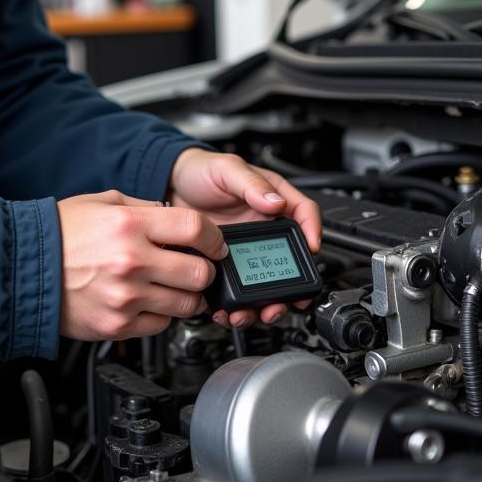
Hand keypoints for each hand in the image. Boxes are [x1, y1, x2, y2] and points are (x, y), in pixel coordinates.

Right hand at [56, 189, 227, 340]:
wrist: (25, 270)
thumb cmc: (61, 234)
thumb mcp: (104, 203)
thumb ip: (145, 209)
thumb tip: (174, 218)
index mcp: (131, 225)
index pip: (196, 229)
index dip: (214, 238)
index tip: (215, 244)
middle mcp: (132, 261)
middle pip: (199, 273)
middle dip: (204, 270)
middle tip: (196, 267)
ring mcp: (126, 297)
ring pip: (186, 305)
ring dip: (187, 296)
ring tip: (173, 286)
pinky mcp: (118, 326)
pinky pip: (160, 325)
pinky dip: (161, 315)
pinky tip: (149, 300)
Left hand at [167, 148, 321, 329]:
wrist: (168, 187)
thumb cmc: (200, 171)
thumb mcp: (227, 169)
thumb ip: (251, 183)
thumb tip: (276, 202)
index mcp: (272, 200)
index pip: (304, 214)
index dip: (313, 231)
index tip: (312, 248)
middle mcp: (264, 228)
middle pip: (289, 262)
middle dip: (290, 287)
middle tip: (285, 300)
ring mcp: (245, 249)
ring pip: (265, 283)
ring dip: (263, 303)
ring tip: (254, 312)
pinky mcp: (225, 265)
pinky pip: (237, 290)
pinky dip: (236, 305)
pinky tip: (229, 309)